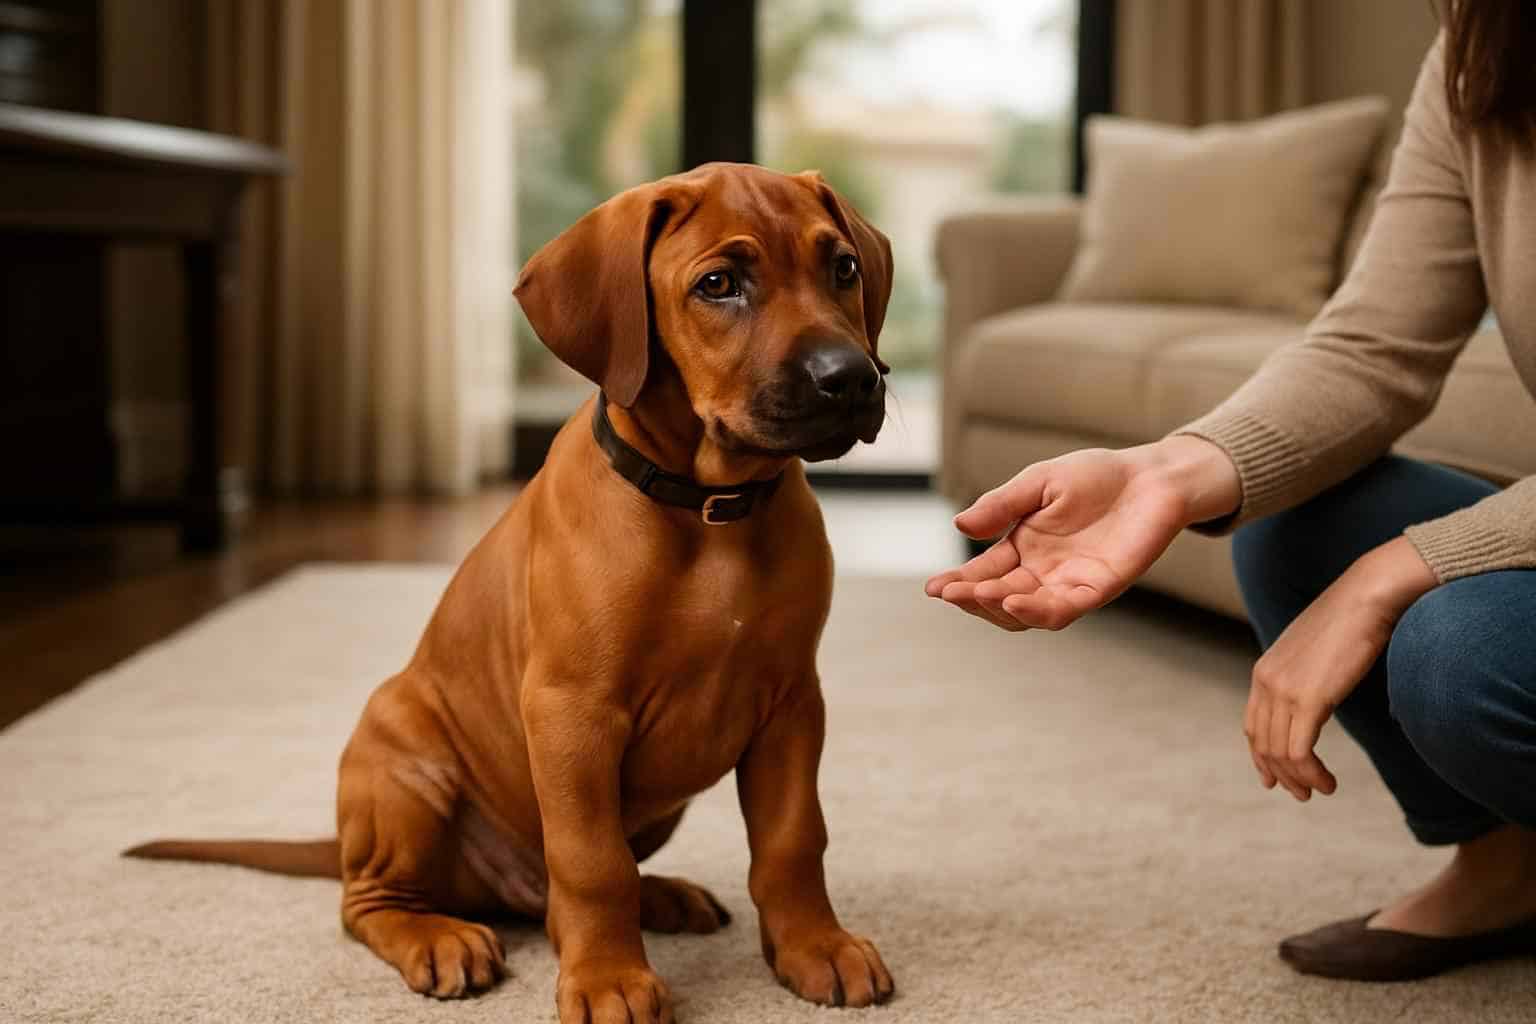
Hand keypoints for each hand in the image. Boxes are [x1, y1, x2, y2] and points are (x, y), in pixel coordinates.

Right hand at [925, 436, 1239, 630]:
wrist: (1150, 477)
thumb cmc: (1096, 476)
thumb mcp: (1038, 482)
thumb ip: (1002, 505)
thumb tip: (959, 526)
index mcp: (1023, 547)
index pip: (983, 573)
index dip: (957, 584)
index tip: (933, 588)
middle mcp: (1042, 572)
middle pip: (998, 599)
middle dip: (971, 598)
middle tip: (950, 593)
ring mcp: (1068, 583)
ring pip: (1025, 613)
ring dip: (998, 609)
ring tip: (978, 595)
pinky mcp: (1097, 588)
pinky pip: (1063, 610)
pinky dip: (1036, 611)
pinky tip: (1014, 602)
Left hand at [1245, 536, 1437, 800]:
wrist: (1367, 597)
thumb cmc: (1352, 622)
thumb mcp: (1316, 652)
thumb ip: (1306, 676)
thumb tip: (1316, 697)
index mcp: (1265, 671)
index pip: (1254, 726)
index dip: (1261, 756)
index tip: (1275, 778)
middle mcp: (1266, 681)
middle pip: (1262, 744)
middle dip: (1280, 774)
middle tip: (1302, 794)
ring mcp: (1284, 690)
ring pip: (1280, 753)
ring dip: (1300, 779)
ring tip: (1320, 791)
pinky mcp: (1308, 698)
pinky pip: (1299, 751)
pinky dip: (1311, 774)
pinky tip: (1327, 783)